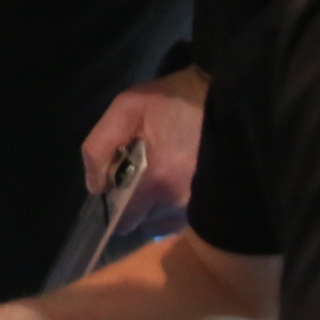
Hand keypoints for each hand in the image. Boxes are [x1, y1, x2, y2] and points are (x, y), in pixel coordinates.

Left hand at [81, 68, 205, 237]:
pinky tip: (175, 180)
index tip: (115, 187)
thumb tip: (96, 186)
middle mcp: (180, 203)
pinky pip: (184, 218)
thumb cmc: (172, 100)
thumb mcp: (125, 108)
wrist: (223, 97)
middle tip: (138, 174)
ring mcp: (200, 206)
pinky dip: (174, 206)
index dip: (114, 207)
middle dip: (135, 204)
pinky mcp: (212, 203)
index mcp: (157, 181)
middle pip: (144, 223)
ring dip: (156, 207)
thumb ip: (99, 147)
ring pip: (164, 223)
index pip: (125, 221)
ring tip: (159, 176)